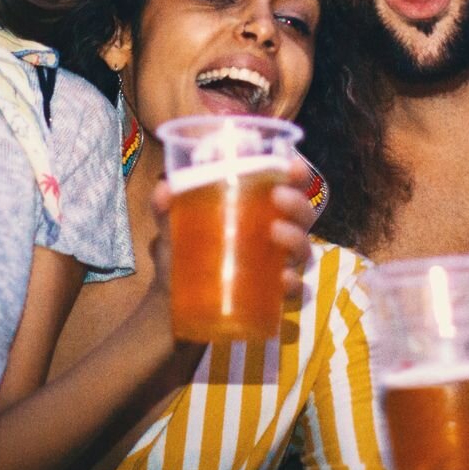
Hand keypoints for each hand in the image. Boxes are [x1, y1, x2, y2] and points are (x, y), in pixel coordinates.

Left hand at [146, 179, 314, 303]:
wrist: (174, 304)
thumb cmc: (181, 254)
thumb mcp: (170, 228)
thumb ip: (166, 208)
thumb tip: (165, 189)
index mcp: (256, 209)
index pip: (285, 186)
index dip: (296, 173)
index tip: (293, 165)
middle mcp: (274, 234)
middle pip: (302, 215)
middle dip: (297, 202)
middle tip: (278, 196)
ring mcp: (276, 267)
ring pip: (303, 248)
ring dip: (296, 237)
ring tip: (276, 231)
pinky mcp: (274, 297)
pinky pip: (297, 291)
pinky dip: (296, 284)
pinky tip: (284, 279)